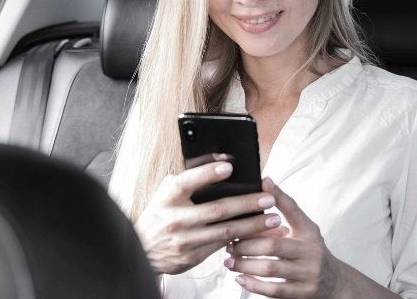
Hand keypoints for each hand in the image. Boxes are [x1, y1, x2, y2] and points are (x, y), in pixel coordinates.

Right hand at [134, 153, 282, 274]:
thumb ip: (188, 179)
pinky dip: (243, 239)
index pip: (187, 181)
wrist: (144, 250)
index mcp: (168, 197)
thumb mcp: (166, 193)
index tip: (230, 166)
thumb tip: (220, 161)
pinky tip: (258, 233)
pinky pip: (223, 245)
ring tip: (273, 218)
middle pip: (217, 209)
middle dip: (247, 203)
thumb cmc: (160, 215)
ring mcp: (186, 239)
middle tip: (268, 198)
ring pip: (226, 231)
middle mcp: (176, 218)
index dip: (208, 173)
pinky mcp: (193, 256)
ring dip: (253, 224)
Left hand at [225, 177, 344, 297]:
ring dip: (245, 264)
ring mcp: (308, 274)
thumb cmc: (310, 253)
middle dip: (246, 244)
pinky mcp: (303, 294)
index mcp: (309, 232)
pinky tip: (240, 278)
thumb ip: (280, 220)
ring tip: (230, 261)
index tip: (263, 181)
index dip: (279, 196)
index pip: (293, 210)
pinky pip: (274, 290)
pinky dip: (253, 285)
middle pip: (273, 245)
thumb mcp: (302, 233)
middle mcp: (311, 251)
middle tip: (230, 244)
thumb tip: (254, 199)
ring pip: (270, 268)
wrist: (335, 283)